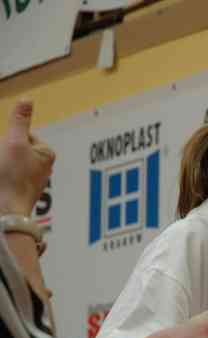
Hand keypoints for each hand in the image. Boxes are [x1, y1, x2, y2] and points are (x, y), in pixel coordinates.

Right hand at [0, 100, 54, 215]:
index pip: (19, 134)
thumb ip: (19, 121)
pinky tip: (3, 182)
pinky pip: (7, 175)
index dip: (7, 141)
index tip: (8, 156)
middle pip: (11, 148)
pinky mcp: (19, 189)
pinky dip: (3, 176)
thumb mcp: (14, 142)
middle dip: (2, 153)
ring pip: (6, 161)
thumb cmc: (11, 177)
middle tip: (4, 168)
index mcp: (46, 153)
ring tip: (4, 175)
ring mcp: (30, 179)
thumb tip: (28, 99)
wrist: (5, 211)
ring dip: (2, 165)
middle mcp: (42, 166)